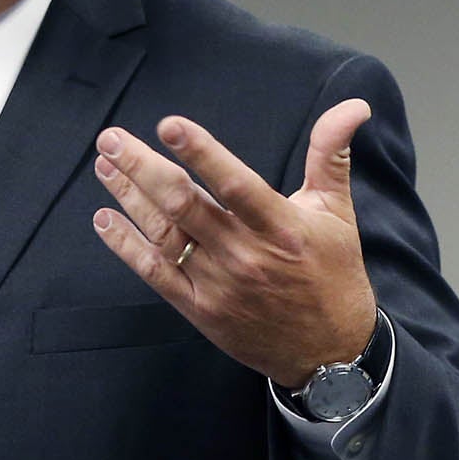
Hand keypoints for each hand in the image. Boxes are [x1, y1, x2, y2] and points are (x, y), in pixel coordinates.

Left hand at [90, 100, 377, 388]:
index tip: (168, 126)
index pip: (236, 184)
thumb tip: (354, 105)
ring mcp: (218, 284)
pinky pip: (154, 273)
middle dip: (142, 168)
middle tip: (111, 140)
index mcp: (281, 227)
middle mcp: (245, 255)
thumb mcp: (338, 212)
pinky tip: (104, 219)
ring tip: (105, 165)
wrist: (329, 353)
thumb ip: (332, 155)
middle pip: (185, 205)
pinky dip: (126, 245)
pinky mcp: (199, 309)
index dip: (201, 153)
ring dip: (129, 197)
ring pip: (164, 233)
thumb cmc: (332, 273)